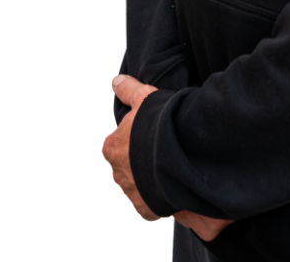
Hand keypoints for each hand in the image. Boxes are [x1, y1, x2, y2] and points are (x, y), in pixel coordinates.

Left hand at [102, 74, 235, 241]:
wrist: (178, 155)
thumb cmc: (158, 123)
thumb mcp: (144, 98)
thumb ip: (128, 90)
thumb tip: (116, 80)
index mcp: (111, 147)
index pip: (117, 143)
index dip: (133, 136)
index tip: (148, 132)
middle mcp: (116, 173)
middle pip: (126, 165)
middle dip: (139, 159)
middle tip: (160, 148)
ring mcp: (131, 193)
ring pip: (137, 183)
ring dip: (148, 177)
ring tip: (169, 165)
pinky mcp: (146, 209)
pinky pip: (150, 202)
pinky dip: (158, 195)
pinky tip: (172, 182)